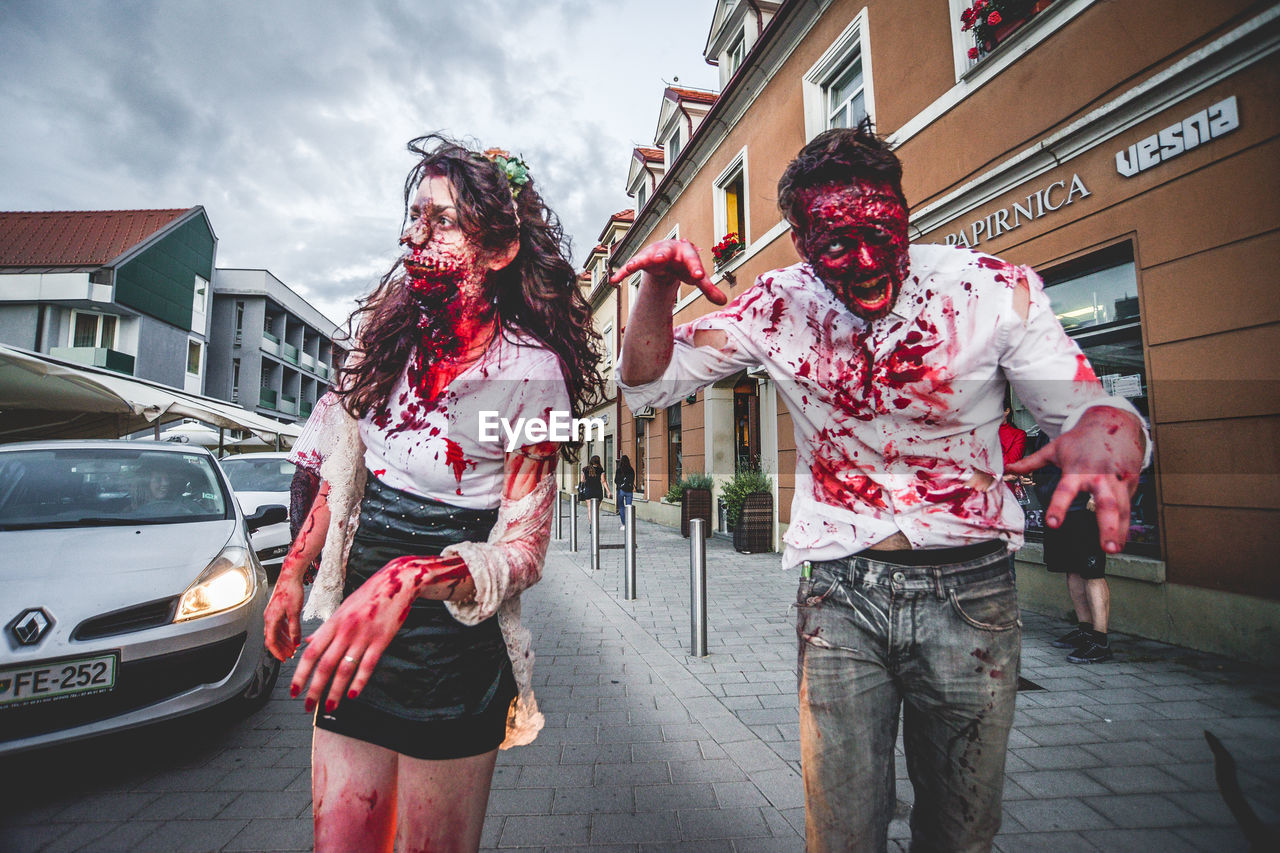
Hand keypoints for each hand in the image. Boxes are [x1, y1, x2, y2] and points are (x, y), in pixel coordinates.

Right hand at [263, 574, 303, 660]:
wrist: (290, 576)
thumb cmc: (291, 590)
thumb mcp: (295, 612)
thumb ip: (295, 629)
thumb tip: (296, 642)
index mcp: (271, 619)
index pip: (271, 642)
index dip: (277, 652)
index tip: (283, 659)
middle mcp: (269, 617)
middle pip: (273, 638)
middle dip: (281, 648)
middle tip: (290, 655)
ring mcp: (273, 613)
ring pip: (276, 632)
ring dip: (284, 641)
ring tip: (292, 647)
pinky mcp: (278, 609)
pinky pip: (280, 625)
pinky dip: (285, 632)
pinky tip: (293, 634)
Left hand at [289, 561, 420, 714]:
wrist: (397, 582)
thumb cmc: (369, 595)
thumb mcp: (342, 609)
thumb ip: (325, 628)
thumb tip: (308, 642)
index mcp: (334, 623)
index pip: (311, 653)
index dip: (300, 674)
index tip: (294, 690)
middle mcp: (346, 631)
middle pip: (325, 665)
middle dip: (314, 689)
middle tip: (307, 706)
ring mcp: (364, 636)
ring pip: (345, 669)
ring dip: (335, 692)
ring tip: (329, 707)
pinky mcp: (381, 640)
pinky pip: (368, 665)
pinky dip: (359, 682)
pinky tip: (352, 694)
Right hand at [610, 239, 727, 305]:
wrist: (669, 255)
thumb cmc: (683, 264)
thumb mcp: (695, 275)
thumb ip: (708, 288)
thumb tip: (723, 301)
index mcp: (685, 252)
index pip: (691, 259)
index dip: (694, 267)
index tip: (698, 276)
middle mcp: (667, 250)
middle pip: (665, 252)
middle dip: (663, 254)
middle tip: (661, 258)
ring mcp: (652, 254)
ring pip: (645, 256)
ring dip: (639, 261)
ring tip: (632, 266)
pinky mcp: (641, 261)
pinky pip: (631, 266)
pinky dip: (623, 272)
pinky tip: (614, 280)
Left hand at [1006, 407, 1144, 552]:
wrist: (1113, 421)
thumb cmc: (1083, 437)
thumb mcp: (1055, 448)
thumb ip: (1031, 462)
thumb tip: (1010, 468)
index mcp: (1077, 470)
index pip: (1065, 491)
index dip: (1059, 507)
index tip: (1053, 524)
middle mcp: (1099, 477)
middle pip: (1106, 504)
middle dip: (1108, 527)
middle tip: (1107, 547)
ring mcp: (1118, 480)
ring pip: (1122, 508)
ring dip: (1120, 530)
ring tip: (1115, 549)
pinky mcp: (1131, 481)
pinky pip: (1128, 504)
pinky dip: (1126, 521)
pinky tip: (1122, 537)